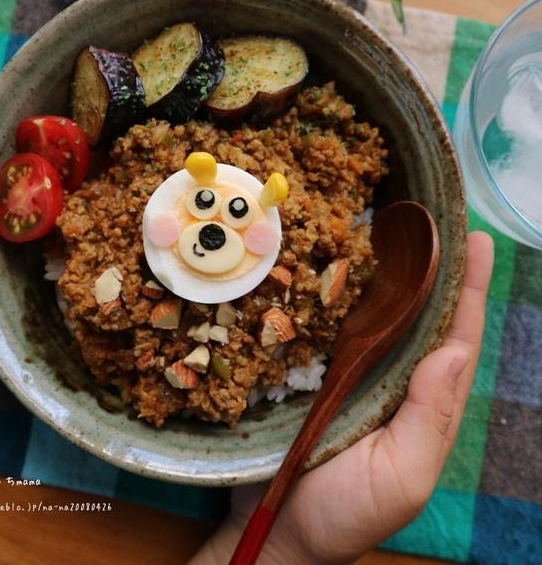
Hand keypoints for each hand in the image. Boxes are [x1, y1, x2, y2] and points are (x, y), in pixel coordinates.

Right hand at [191, 231, 493, 564]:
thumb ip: (429, 418)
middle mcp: (391, 382)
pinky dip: (338, 298)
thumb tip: (455, 351)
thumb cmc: (343, 513)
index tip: (476, 241)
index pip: (454, 338)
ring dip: (388, 277)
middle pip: (420, 318)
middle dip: (434, 271)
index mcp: (421, 404)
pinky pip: (332, 329)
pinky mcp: (314, 375)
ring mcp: (352, 377)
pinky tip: (332, 268)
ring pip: (378, 318)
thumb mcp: (400, 477)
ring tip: (392, 232)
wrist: (278, 530)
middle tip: (436, 222)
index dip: (469, 289)